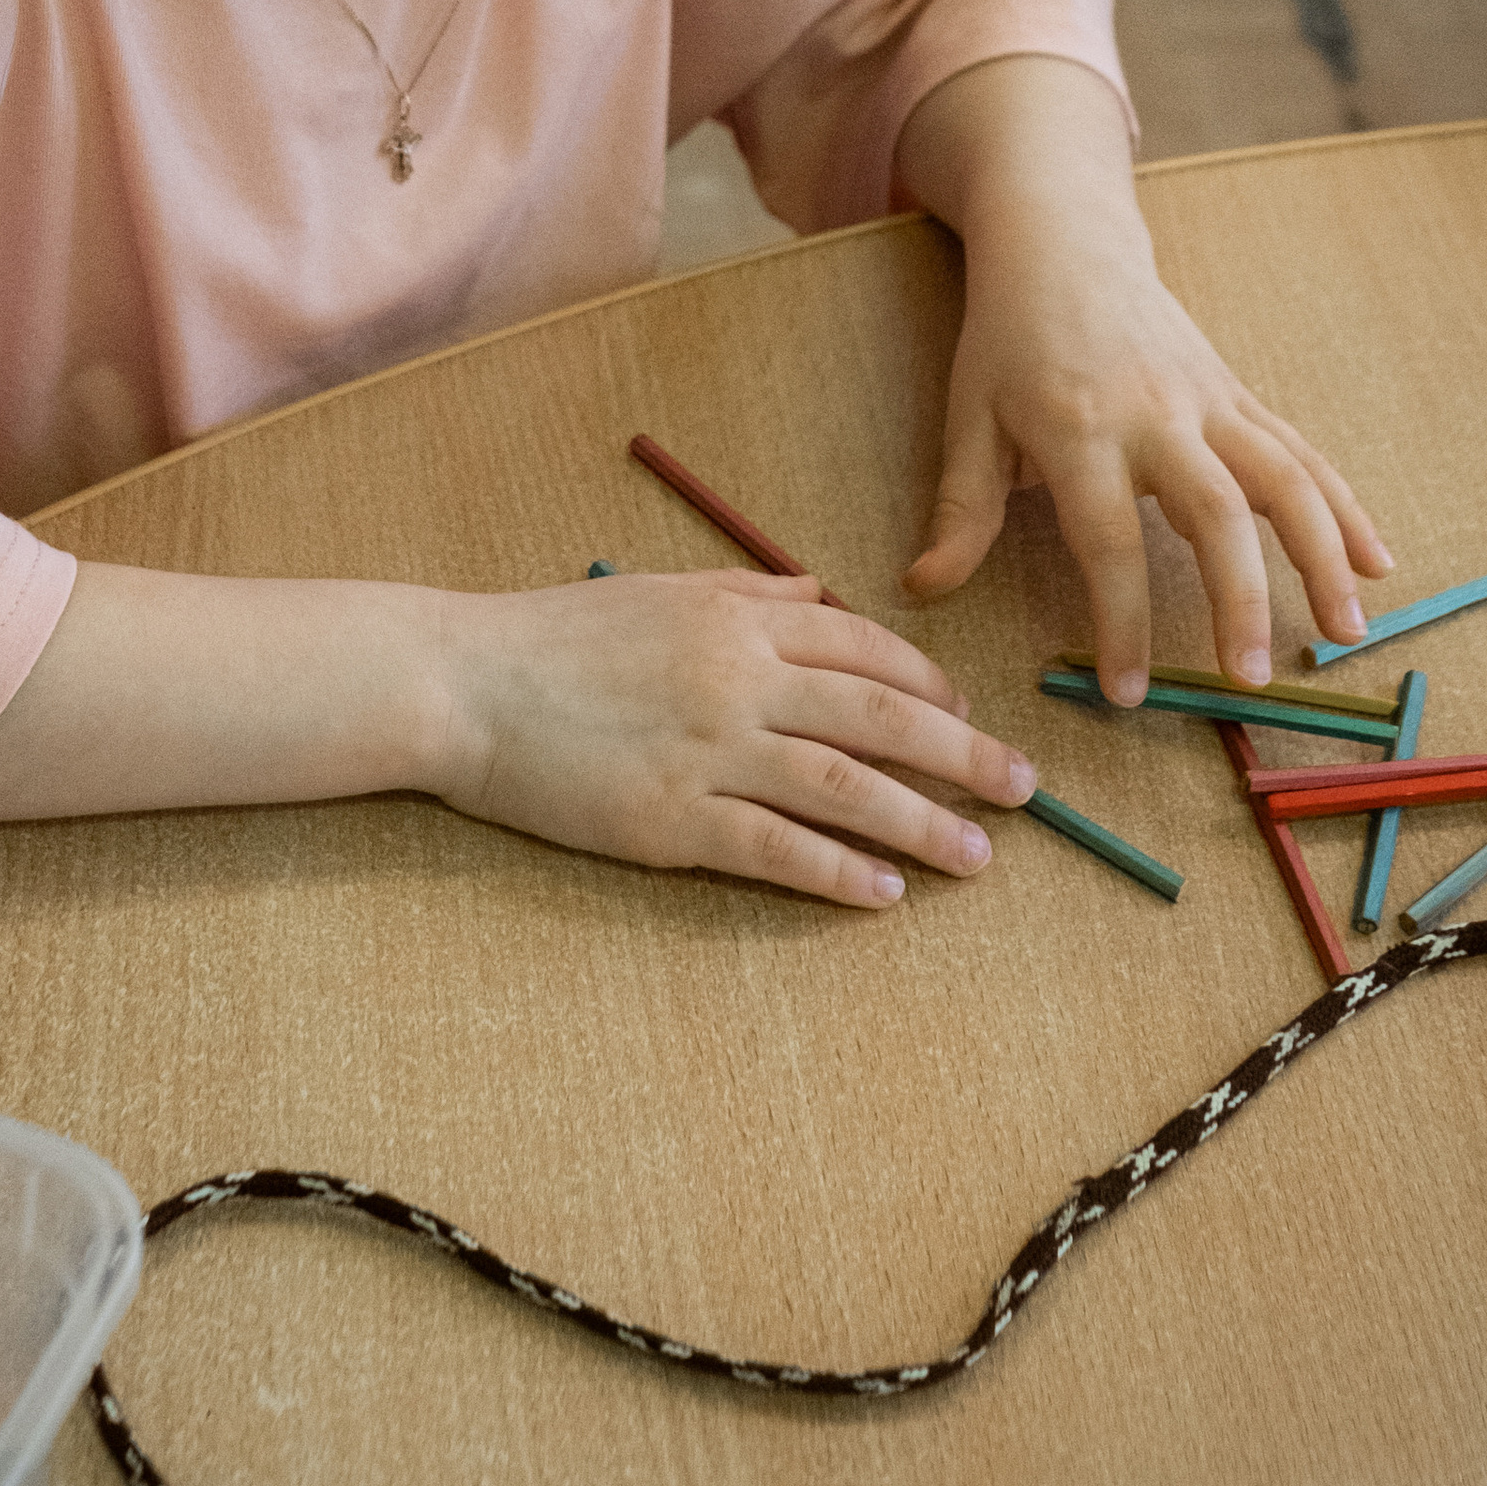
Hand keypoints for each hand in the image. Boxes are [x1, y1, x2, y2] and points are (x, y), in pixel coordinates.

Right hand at [438, 571, 1034, 909]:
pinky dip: (836, 872)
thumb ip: (746, 593)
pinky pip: (775, 849)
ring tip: (977, 858)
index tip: (969, 714)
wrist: (461, 683)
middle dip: (964, 754)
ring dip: (921, 826)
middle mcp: (738, 678)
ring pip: (844, 789)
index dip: (929, 684)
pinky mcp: (671, 819)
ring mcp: (708, 751)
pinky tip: (881, 895)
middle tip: (1024, 789)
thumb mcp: (659, 590)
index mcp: (737, 617)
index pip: (864, 648)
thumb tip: (817, 592)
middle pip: (881, 717)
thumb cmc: (552, 636)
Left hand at [895, 59, 1389, 697]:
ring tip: (1347, 633)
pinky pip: (1302, 454)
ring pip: (1283, 478)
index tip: (1129, 692)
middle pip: (1214, 511)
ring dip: (1322, 556)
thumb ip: (961, 508)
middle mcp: (1156, 414)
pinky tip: (1376, 563)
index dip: (1120, 619)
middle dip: (1240, 598)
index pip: (1108, 539)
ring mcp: (1210, 401)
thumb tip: (925, 588)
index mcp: (1079, 427)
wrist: (1066, 239)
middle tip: (1252, 678)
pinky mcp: (1239, 394)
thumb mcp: (968, 415)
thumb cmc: (1008, 335)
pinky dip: (1345, 508)